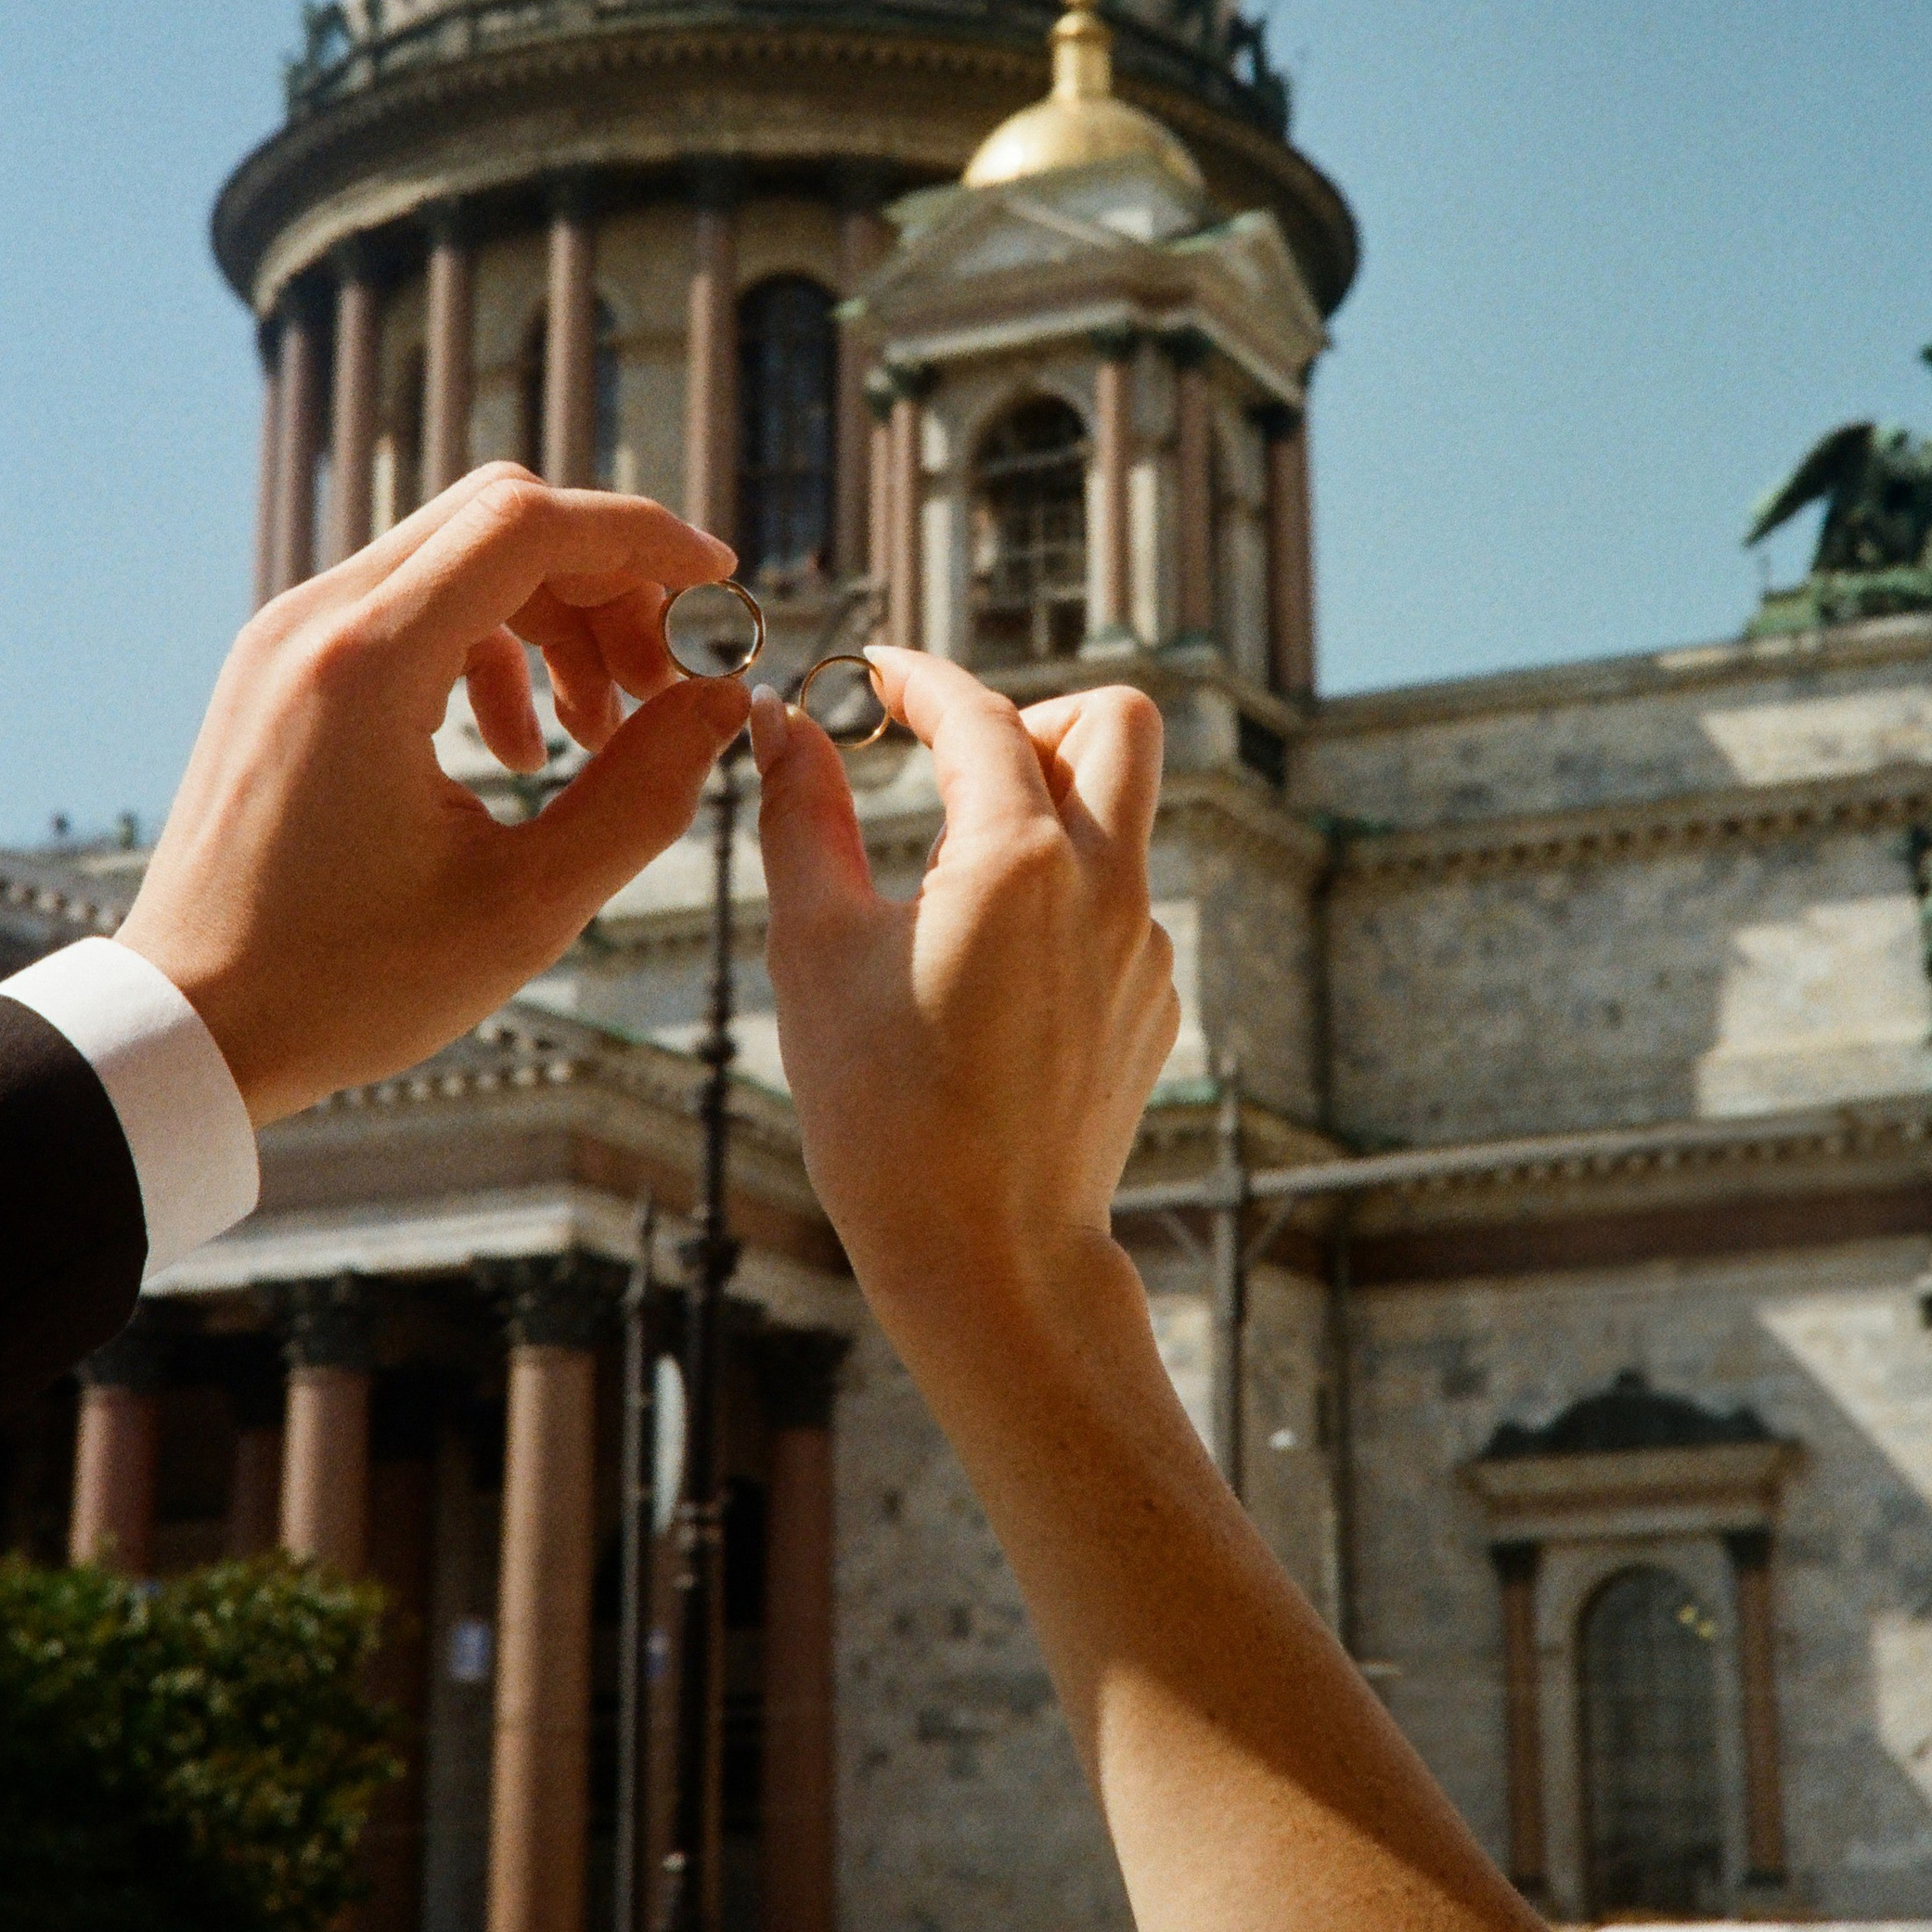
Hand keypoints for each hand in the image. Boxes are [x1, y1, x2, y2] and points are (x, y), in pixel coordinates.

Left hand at [119, 464, 745, 1121]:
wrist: (190, 1024)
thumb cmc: (342, 986)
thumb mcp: (524, 906)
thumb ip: (642, 794)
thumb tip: (723, 705)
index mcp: (367, 664)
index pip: (528, 523)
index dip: (641, 537)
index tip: (718, 584)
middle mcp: (316, 620)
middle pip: (498, 521)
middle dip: (606, 584)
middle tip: (663, 685)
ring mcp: (288, 637)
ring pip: (458, 559)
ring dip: (553, 622)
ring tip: (600, 732)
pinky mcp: (282, 669)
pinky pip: (409, 608)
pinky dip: (489, 649)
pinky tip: (519, 751)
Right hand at [748, 648, 1179, 1335]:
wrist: (988, 1256)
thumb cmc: (883, 1113)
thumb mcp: (815, 951)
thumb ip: (800, 817)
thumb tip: (780, 723)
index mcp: (1021, 859)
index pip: (980, 713)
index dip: (917, 678)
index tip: (869, 675)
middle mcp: (1108, 886)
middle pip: (1117, 720)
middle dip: (1035, 715)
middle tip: (955, 763)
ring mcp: (1142, 946)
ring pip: (1123, 817)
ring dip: (1047, 810)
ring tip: (948, 883)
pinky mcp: (1151, 1000)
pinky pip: (1118, 903)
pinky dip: (1059, 897)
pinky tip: (984, 972)